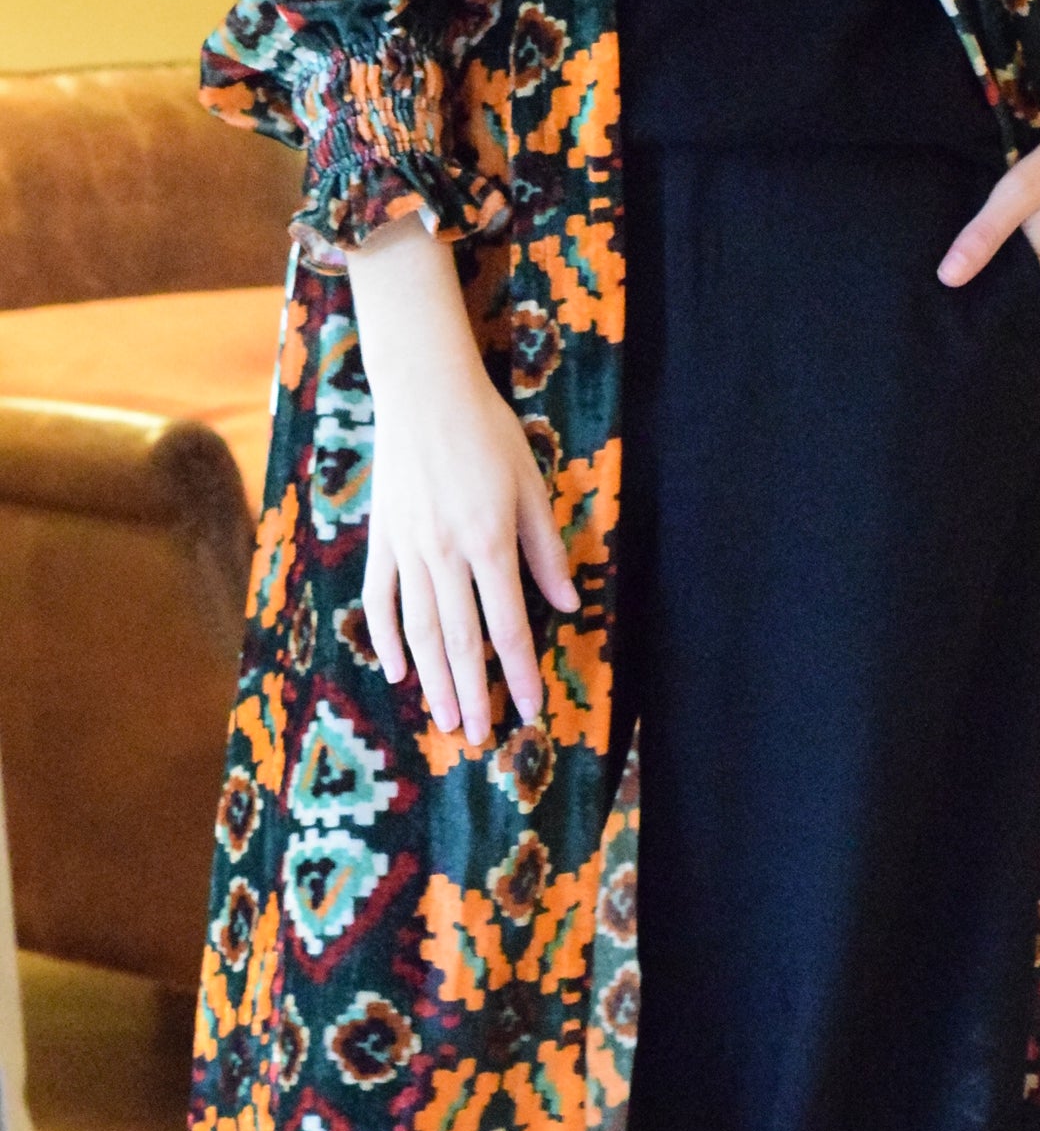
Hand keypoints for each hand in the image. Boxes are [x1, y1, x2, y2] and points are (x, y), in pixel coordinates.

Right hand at [345, 214, 578, 743]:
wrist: (424, 393)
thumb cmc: (488, 432)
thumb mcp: (531, 485)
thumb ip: (546, 549)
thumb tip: (567, 603)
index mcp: (488, 541)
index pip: (507, 625)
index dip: (520, 672)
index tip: (531, 709)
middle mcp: (444, 555)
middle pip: (460, 641)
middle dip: (473, 693)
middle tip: (481, 737)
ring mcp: (407, 550)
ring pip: (419, 631)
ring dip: (433, 680)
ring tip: (446, 720)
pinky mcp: (382, 539)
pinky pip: (381, 600)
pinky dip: (387, 637)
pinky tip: (397, 670)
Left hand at [937, 60, 1039, 320]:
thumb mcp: (1025, 186)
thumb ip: (988, 229)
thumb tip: (948, 277)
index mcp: (1039, 270)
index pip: (994, 320)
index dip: (962, 333)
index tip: (928, 340)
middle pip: (1005, 321)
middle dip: (972, 329)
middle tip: (929, 333)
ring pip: (1020, 314)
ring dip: (991, 316)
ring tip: (946, 321)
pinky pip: (1033, 301)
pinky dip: (1009, 302)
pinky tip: (982, 296)